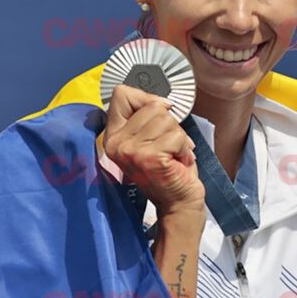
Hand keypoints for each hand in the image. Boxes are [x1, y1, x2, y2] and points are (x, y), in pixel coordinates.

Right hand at [102, 85, 205, 220]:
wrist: (179, 204)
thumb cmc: (169, 169)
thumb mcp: (150, 138)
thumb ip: (146, 116)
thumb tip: (161, 100)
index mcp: (113, 136)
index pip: (121, 94)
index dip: (146, 99)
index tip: (158, 116)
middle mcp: (116, 143)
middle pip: (151, 105)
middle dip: (169, 124)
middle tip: (169, 147)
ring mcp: (131, 151)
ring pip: (166, 119)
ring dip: (178, 137)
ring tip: (173, 155)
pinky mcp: (150, 158)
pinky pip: (176, 135)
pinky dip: (184, 148)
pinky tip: (177, 163)